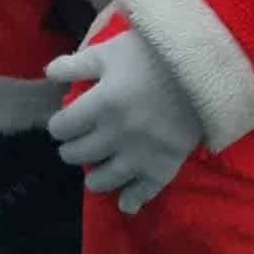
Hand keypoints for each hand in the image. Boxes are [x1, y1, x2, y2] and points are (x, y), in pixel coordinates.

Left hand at [45, 26, 202, 214]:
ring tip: (95, 167)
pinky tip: (124, 202)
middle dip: (71, 148)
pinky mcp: (164, 167)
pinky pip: (142, 193)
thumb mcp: (110, 50)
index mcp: (100, 104)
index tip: (63, 123)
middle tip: (76, 143)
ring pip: (101, 181)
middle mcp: (116, 135)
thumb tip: (48, 74)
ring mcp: (140, 155)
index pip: (63, 127)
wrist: (205, 68)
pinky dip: (130, 201)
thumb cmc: (154, 53)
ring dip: (92, 176)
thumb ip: (77, 64)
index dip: (59, 125)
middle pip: (77, 155)